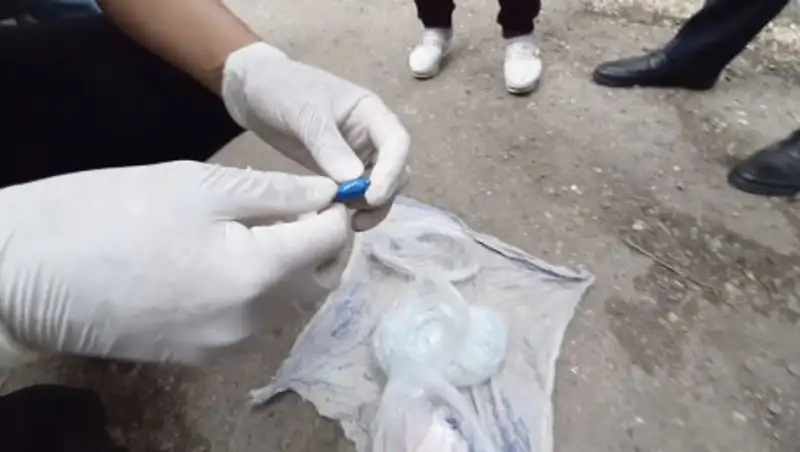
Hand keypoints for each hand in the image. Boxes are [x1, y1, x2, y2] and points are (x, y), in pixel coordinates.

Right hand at [0, 161, 347, 365]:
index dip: (333, 211)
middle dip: (319, 243)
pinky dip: (257, 291)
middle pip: (315, 281)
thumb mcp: (197, 186)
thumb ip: (273, 193)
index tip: (323, 189)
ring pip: (286, 304)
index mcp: (254, 274)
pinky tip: (227, 261)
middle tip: (295, 207)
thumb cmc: (109, 211)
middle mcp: (249, 321)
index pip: (328, 242)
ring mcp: (223, 345)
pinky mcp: (198, 356)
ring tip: (258, 229)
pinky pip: (251, 321)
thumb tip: (327, 192)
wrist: (26, 273)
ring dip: (289, 268)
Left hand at [221, 42, 410, 230]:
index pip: (397, 143)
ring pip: (378, 186)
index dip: (391, 171)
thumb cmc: (283, 88)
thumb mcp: (305, 112)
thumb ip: (327, 144)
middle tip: (357, 215)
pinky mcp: (337, 171)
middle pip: (395, 169)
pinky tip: (331, 216)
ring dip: (370, 206)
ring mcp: (355, 155)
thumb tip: (354, 180)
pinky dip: (349, 207)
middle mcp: (370, 136)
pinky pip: (353, 193)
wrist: (254, 91)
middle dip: (383, 194)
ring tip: (348, 221)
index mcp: (370, 112)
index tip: (372, 196)